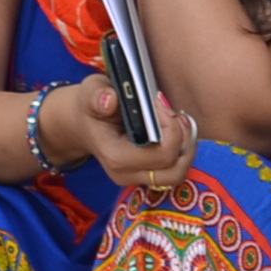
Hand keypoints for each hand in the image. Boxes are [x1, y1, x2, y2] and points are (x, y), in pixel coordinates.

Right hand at [52, 77, 199, 190]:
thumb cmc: (91, 106)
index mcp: (116, 157)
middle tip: (175, 114)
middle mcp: (127, 174)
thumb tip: (110, 100)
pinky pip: (174, 169)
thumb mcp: (90, 92)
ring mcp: (137, 178)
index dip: (171, 128)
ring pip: (178, 173)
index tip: (160, 104)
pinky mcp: (146, 175)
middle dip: (183, 140)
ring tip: (178, 122)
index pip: (161, 154)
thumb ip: (97, 96)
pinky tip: (174, 129)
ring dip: (186, 147)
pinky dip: (181, 150)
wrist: (84, 123)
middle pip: (174, 170)